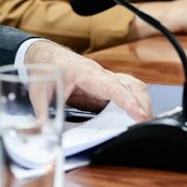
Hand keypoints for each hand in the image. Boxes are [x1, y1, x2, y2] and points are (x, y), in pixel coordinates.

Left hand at [25, 41, 151, 120]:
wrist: (46, 55)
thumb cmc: (45, 69)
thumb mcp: (38, 91)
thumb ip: (41, 112)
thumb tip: (42, 131)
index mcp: (84, 73)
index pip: (112, 86)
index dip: (127, 101)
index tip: (140, 115)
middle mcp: (99, 74)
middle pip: (130, 84)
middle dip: (143, 103)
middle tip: (148, 124)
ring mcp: (105, 79)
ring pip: (132, 87)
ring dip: (142, 103)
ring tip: (146, 124)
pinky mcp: (105, 87)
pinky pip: (125, 92)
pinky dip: (135, 104)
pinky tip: (135, 119)